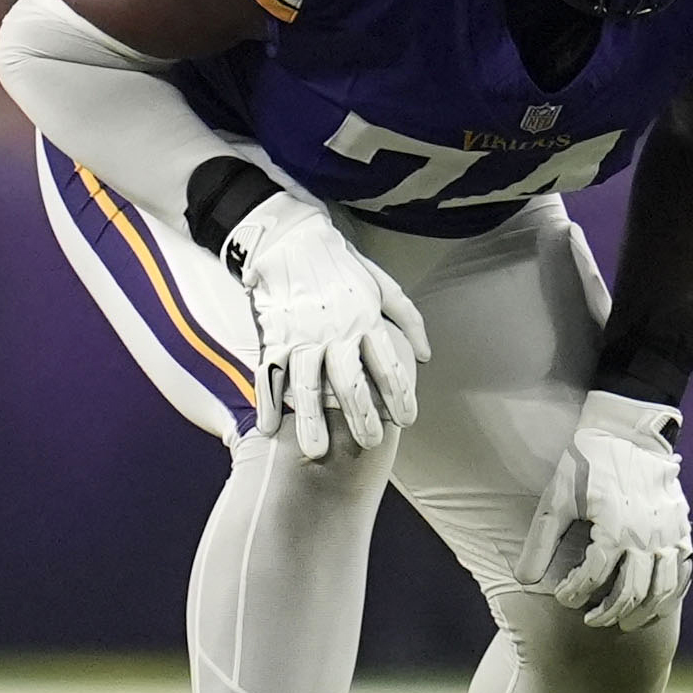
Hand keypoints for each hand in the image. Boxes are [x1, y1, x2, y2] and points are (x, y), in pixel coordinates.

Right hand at [226, 194, 428, 459]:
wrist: (291, 240)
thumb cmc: (342, 266)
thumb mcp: (384, 285)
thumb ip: (408, 319)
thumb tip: (425, 356)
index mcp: (365, 320)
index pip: (388, 366)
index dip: (400, 396)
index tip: (406, 420)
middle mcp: (334, 332)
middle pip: (350, 383)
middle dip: (361, 418)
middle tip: (370, 444)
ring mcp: (300, 336)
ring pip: (306, 385)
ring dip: (312, 421)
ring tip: (316, 452)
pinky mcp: (272, 336)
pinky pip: (269, 373)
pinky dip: (267, 401)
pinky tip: (270, 427)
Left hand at [520, 391, 692, 630]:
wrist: (629, 433)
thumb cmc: (588, 464)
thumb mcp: (557, 498)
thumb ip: (540, 542)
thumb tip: (524, 581)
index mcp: (614, 529)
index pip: (593, 578)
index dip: (574, 594)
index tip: (564, 597)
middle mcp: (647, 538)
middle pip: (630, 593)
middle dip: (607, 612)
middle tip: (591, 619)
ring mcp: (669, 535)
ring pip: (662, 590)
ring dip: (642, 612)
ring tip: (624, 621)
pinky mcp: (682, 530)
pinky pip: (683, 572)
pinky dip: (671, 594)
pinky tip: (656, 603)